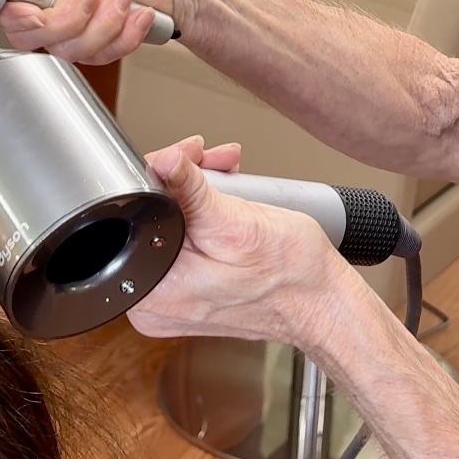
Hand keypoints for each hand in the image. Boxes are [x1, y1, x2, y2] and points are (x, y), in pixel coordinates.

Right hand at [0, 0, 181, 63]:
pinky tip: (136, 13)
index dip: (13, 6)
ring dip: (102, 23)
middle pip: (24, 29)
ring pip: (62, 47)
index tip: (37, 5)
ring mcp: (64, 21)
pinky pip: (94, 57)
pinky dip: (122, 36)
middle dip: (66, 18)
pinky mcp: (89, 42)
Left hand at [128, 136, 360, 349]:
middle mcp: (154, 305)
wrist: (323, 304)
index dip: (161, 171)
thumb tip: (163, 161)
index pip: (134, 213)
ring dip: (196, 193)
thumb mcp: (238, 223)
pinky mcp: (187, 298)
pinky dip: (202, 219)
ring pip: (168, 228)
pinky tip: (227, 205)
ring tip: (228, 177)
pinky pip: (182, 247)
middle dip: (182, 179)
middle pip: (150, 219)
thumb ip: (191, 192)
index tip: (189, 154)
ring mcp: (170, 304)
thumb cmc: (293, 275)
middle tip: (214, 161)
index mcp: (155, 292)